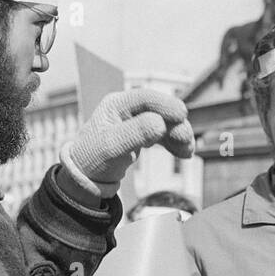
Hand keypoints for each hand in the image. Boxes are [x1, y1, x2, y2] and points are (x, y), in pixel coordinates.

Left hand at [62, 89, 195, 198]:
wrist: (86, 177)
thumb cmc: (93, 160)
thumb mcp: (112, 147)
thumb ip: (135, 134)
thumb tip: (160, 124)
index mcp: (115, 104)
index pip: (145, 98)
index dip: (165, 105)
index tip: (182, 115)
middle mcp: (126, 109)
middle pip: (158, 111)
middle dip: (175, 124)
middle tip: (187, 139)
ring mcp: (134, 121)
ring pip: (163, 123)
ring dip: (177, 135)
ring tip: (188, 151)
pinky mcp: (140, 134)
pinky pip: (162, 135)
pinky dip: (173, 143)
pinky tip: (184, 154)